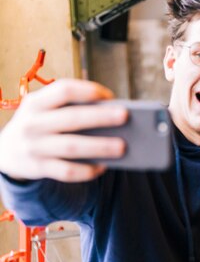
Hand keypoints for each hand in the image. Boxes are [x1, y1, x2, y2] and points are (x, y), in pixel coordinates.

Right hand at [0, 79, 127, 181]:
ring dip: (99, 146)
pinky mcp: (38, 168)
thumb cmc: (39, 125)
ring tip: (122, 146)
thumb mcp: (43, 110)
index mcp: (36, 102)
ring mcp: (33, 147)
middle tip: (125, 116)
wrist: (5, 152)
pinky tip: (103, 167)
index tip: (110, 96)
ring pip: (72, 146)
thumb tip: (112, 114)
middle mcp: (32, 123)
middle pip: (72, 118)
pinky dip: (86, 170)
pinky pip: (66, 171)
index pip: (64, 90)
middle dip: (101, 117)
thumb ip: (69, 108)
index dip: (88, 91)